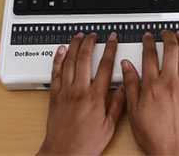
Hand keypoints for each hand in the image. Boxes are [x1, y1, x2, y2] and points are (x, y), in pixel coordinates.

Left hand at [38, 32, 124, 155]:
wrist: (64, 152)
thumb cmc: (86, 143)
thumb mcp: (109, 126)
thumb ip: (117, 104)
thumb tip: (123, 87)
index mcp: (96, 97)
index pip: (105, 66)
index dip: (110, 49)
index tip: (113, 40)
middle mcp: (79, 90)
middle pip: (85, 58)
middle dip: (90, 42)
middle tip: (94, 34)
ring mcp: (65, 91)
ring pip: (69, 61)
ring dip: (74, 46)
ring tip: (79, 36)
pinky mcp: (54, 95)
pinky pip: (55, 72)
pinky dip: (58, 59)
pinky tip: (61, 50)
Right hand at [121, 30, 178, 155]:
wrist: (171, 148)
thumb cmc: (152, 133)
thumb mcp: (133, 109)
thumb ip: (130, 85)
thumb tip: (126, 66)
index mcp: (152, 85)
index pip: (149, 56)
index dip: (148, 42)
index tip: (148, 36)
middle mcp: (170, 82)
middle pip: (170, 51)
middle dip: (167, 37)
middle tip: (164, 32)